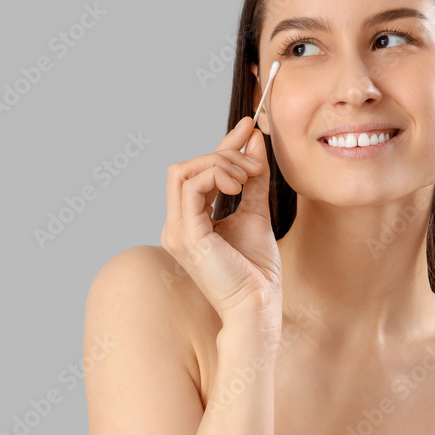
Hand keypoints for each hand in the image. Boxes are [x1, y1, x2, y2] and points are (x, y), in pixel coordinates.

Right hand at [161, 116, 281, 322]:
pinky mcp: (185, 235)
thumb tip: (254, 141)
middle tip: (256, 164)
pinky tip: (239, 184)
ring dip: (221, 163)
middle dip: (224, 154)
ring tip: (250, 177)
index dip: (222, 146)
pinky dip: (216, 175)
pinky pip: (190, 186)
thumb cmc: (256, 272)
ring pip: (183, 171)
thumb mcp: (257, 213)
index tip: (249, 127)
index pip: (198, 173)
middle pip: (186, 167)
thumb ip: (253, 179)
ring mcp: (176, 231)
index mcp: (189, 222)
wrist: (258, 307)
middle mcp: (175, 225)